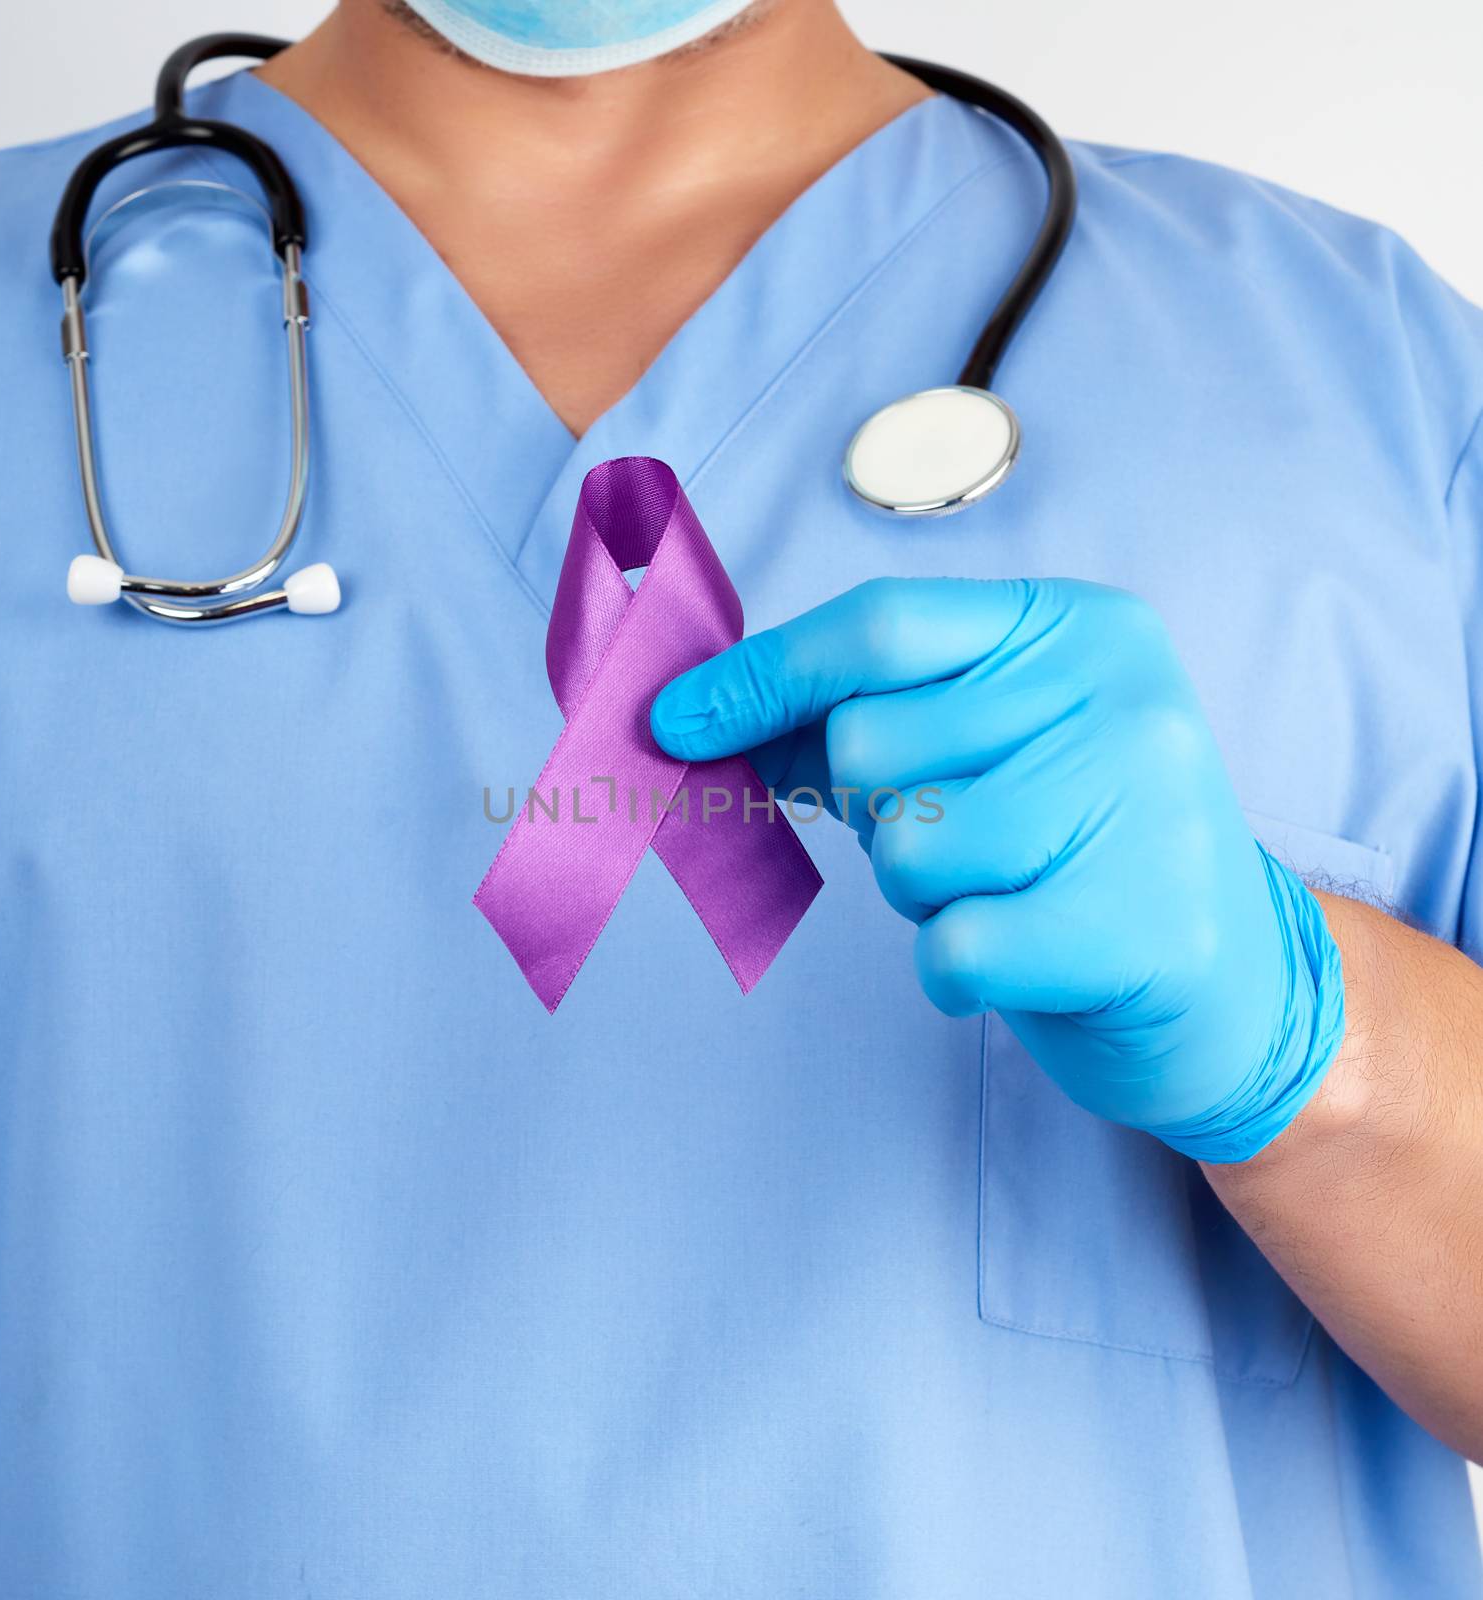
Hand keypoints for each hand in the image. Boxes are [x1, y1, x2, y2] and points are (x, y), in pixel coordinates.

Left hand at [651, 578, 1344, 1162]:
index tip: (673, 719)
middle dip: (882, 812)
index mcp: (1080, 629)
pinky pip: (952, 945)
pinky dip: (958, 967)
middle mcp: (1120, 697)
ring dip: (925, 893)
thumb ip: (853, 719)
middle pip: (874, 742)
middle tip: (967, 838)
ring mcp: (1140, 808)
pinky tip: (1029, 952)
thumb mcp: (980, 750)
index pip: (879, 626)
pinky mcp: (1134, 928)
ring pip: (907, 847)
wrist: (1231, 982)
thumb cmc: (1073, 849)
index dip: (762, 675)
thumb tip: (696, 715)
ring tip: (1012, 889)